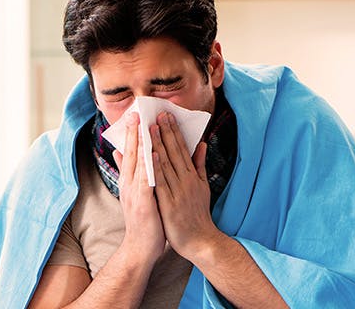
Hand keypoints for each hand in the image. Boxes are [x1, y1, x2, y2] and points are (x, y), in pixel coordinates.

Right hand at [113, 112, 165, 263]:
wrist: (141, 248)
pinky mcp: (143, 202)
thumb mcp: (136, 193)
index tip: (135, 115)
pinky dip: (148, 165)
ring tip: (144, 124)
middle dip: (134, 132)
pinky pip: (146, 180)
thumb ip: (130, 173)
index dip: (133, 134)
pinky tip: (152, 152)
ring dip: (141, 143)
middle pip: (132, 154)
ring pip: (138, 163)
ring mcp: (135, 192)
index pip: (131, 153)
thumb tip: (121, 154)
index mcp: (130, 181)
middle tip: (136, 112)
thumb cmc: (144, 220)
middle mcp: (129, 184)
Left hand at [150, 112, 220, 258]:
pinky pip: (161, 183)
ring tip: (151, 127)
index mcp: (193, 176)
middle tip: (158, 113)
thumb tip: (201, 144)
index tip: (166, 115)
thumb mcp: (203, 187)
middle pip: (174, 152)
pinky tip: (151, 154)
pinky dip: (156, 168)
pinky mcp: (169, 204)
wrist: (200, 241)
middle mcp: (186, 180)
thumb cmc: (198, 214)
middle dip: (165, 131)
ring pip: (166, 163)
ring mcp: (178, 191)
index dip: (173, 131)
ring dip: (158, 144)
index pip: (181, 149)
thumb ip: (200, 165)